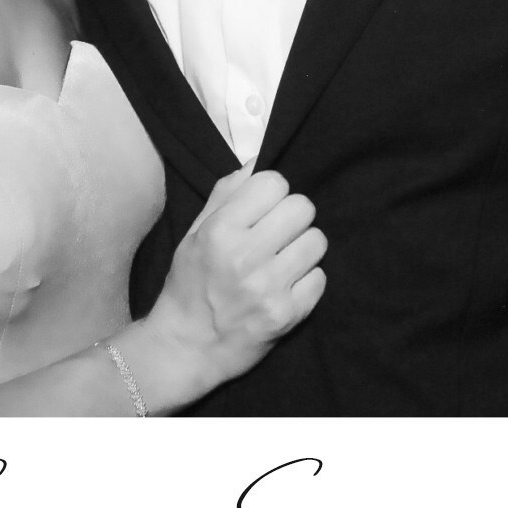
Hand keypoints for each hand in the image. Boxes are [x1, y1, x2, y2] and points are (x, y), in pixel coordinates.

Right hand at [138, 167, 326, 397]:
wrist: (187, 347)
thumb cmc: (190, 283)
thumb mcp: (195, 232)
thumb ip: (227, 193)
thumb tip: (259, 160)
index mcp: (220, 230)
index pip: (274, 183)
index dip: (271, 192)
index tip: (263, 208)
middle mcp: (245, 257)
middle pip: (302, 207)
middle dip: (291, 216)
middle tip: (277, 234)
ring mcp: (268, 288)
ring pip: (317, 241)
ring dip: (302, 247)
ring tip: (282, 260)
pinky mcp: (286, 315)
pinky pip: (320, 278)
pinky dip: (307, 280)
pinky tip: (286, 286)